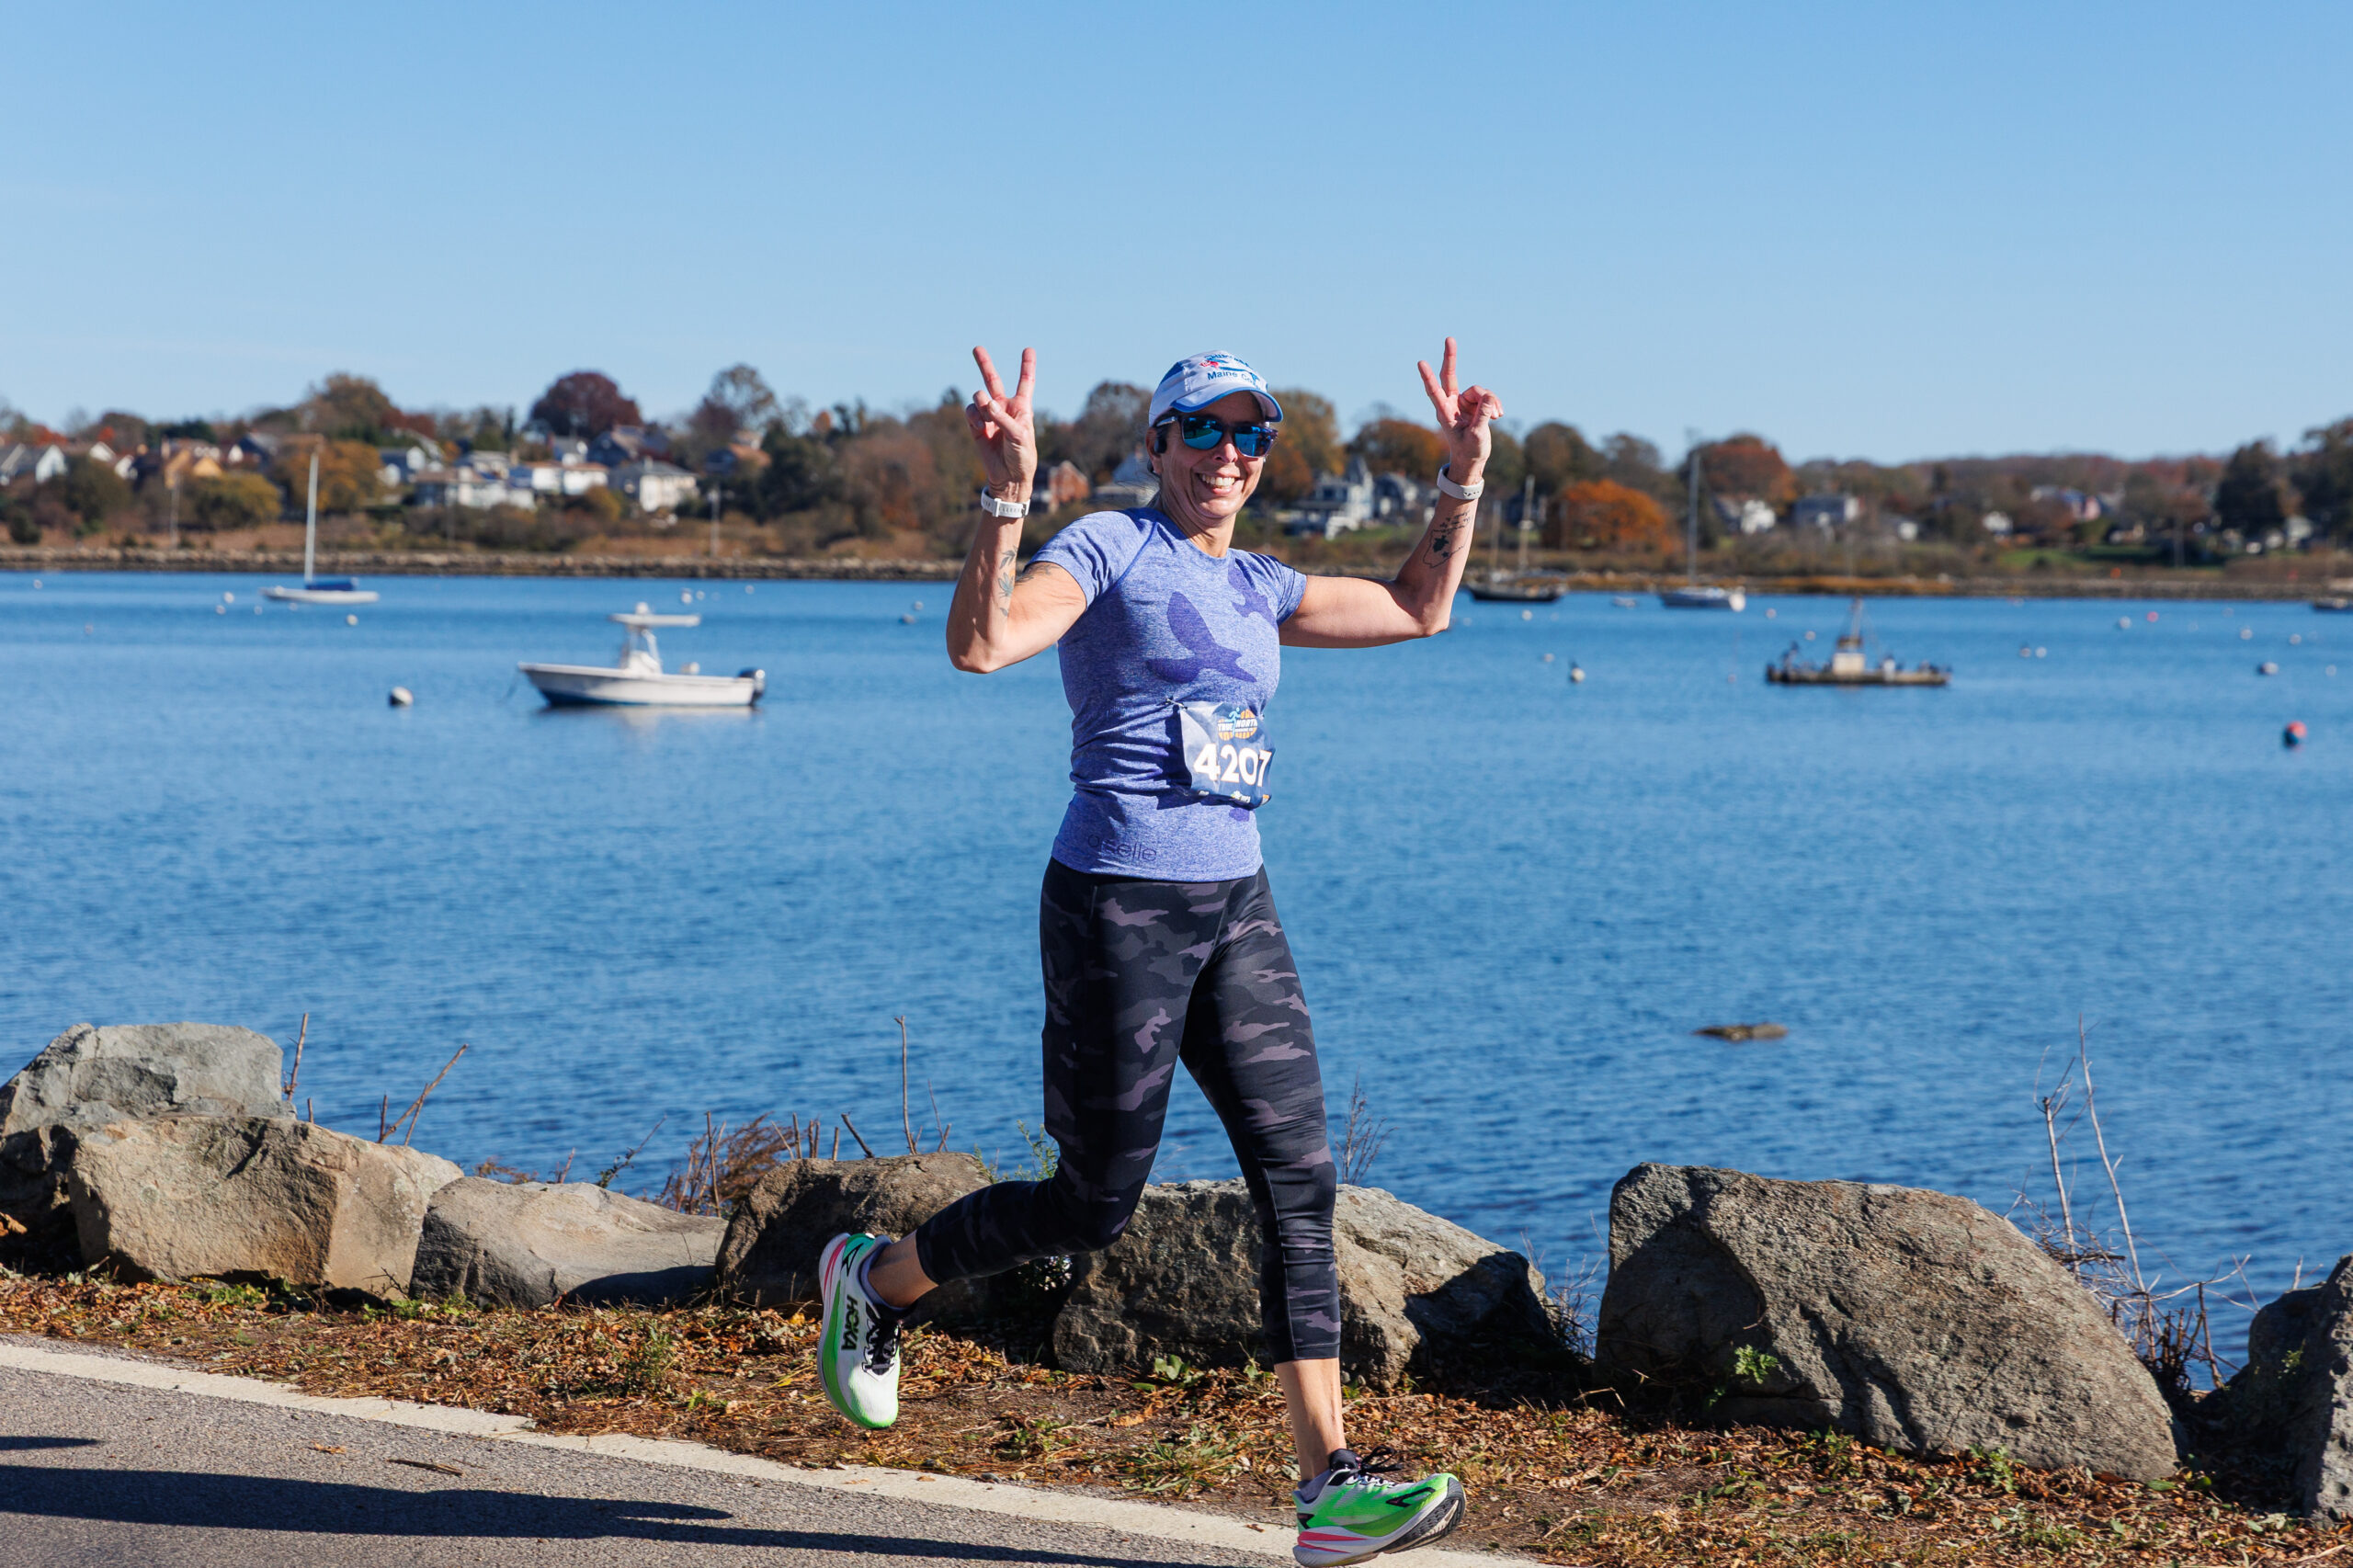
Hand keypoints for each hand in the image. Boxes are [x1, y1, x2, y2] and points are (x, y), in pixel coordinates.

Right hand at [966, 345, 1037, 494]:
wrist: (1009, 477)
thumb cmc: (1022, 456)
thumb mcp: (1019, 436)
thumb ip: (1004, 418)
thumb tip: (987, 403)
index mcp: (1021, 407)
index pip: (1025, 382)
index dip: (1026, 366)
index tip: (1028, 349)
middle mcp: (1004, 408)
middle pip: (992, 380)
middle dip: (984, 364)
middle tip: (976, 348)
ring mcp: (989, 416)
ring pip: (979, 396)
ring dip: (981, 401)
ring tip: (987, 415)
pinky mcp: (976, 426)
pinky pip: (970, 412)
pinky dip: (974, 416)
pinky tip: (980, 425)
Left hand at [1416, 337, 1502, 484]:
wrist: (1473, 458)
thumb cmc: (1469, 450)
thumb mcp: (1477, 435)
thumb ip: (1482, 416)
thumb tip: (1489, 398)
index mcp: (1444, 413)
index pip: (1435, 392)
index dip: (1429, 378)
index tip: (1421, 363)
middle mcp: (1452, 403)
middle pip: (1450, 376)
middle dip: (1451, 358)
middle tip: (1449, 338)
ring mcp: (1463, 402)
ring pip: (1479, 391)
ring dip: (1491, 402)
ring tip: (1496, 417)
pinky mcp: (1475, 403)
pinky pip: (1488, 396)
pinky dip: (1495, 404)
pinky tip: (1498, 416)